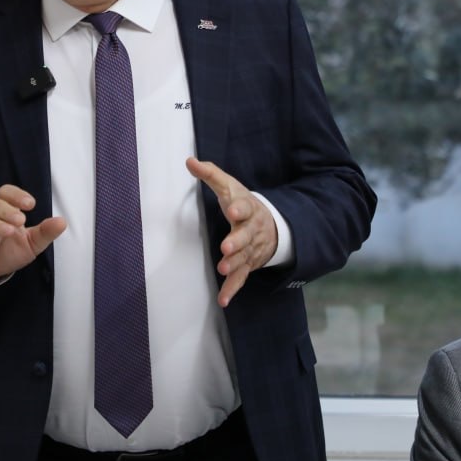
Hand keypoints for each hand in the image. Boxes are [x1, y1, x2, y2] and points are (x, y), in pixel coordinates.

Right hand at [0, 184, 65, 286]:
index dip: (16, 195)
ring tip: (10, 231)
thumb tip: (62, 222)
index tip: (30, 204)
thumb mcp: (31, 243)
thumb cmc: (8, 252)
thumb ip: (45, 232)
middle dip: (7, 210)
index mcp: (3, 212)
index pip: (5, 193)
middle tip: (21, 220)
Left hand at [186, 157, 276, 307]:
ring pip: (243, 258)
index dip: (239, 208)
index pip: (245, 206)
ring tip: (222, 268)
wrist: (271, 224)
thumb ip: (210, 174)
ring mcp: (251, 249)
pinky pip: (241, 278)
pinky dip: (232, 289)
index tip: (232, 210)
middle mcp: (251, 230)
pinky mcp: (247, 265)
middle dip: (237, 241)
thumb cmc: (242, 202)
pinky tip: (223, 300)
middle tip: (226, 246)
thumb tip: (189, 161)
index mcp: (248, 208)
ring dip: (233, 264)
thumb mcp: (229, 186)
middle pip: (245, 236)